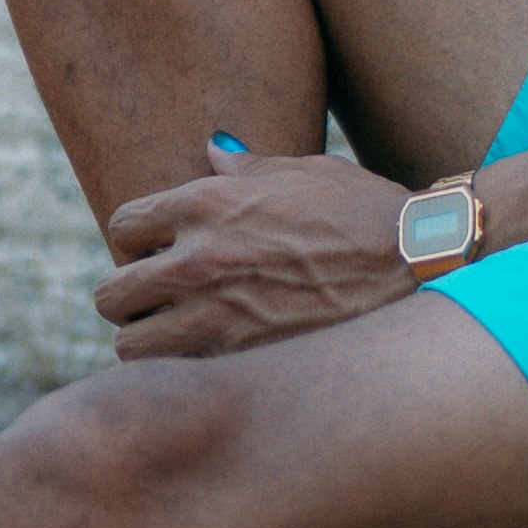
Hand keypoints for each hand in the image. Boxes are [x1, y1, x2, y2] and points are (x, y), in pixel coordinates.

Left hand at [91, 150, 437, 357]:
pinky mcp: (240, 361)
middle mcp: (196, 259)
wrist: (417, 264)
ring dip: (151, 344)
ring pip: (131, 347)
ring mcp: (214, 316)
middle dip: (131, 298)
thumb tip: (212, 148)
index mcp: (205, 202)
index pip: (122, 227)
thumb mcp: (305, 171)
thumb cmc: (365, 211)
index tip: (160, 252)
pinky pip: (179, 378)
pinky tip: (214, 365)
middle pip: (110, 294)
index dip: (138, 242)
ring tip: (182, 339)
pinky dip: (185, 376)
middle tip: (163, 302)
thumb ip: (246, 166)